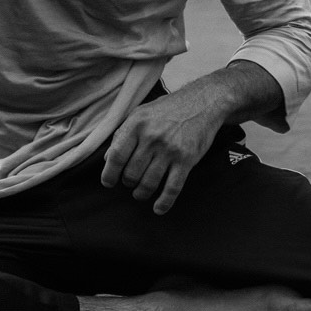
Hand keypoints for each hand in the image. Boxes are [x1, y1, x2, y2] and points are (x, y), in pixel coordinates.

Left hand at [101, 82, 225, 214]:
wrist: (203, 102)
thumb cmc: (169, 109)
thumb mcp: (141, 113)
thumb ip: (123, 134)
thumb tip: (107, 159)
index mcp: (137, 124)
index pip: (116, 156)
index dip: (109, 173)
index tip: (108, 182)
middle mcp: (152, 137)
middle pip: (132, 173)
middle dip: (128, 183)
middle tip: (130, 182)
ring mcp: (170, 149)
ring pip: (149, 183)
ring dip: (141, 193)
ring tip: (140, 193)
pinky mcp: (187, 159)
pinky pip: (172, 188)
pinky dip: (164, 202)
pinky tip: (158, 208)